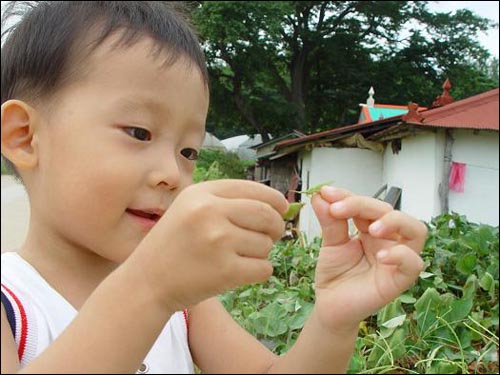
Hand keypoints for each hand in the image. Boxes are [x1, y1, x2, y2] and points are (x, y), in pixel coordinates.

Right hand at [130, 180, 287, 311]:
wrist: (146, 282)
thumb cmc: (172, 244)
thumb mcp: (189, 207)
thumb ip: (225, 200)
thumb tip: (276, 203)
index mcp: (202, 193)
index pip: (255, 190)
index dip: (276, 201)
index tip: (282, 210)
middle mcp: (210, 212)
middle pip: (267, 215)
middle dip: (276, 227)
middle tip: (271, 236)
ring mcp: (218, 241)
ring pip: (267, 244)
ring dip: (261, 253)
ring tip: (238, 257)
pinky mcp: (225, 271)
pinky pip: (264, 268)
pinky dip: (258, 272)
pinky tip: (239, 272)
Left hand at [311, 186, 426, 333]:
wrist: (330, 307)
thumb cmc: (335, 275)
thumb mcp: (330, 244)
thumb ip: (329, 221)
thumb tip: (321, 194)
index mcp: (371, 228)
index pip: (368, 204)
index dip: (348, 196)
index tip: (326, 193)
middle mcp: (388, 240)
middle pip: (390, 211)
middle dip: (364, 205)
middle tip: (338, 210)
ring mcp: (397, 258)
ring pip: (416, 230)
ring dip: (394, 222)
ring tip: (371, 228)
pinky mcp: (400, 279)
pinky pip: (413, 263)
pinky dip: (401, 255)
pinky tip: (380, 256)